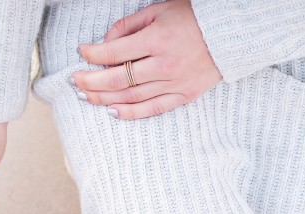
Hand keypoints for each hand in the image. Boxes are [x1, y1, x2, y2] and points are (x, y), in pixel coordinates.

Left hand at [72, 0, 221, 119]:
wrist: (230, 34)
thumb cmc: (192, 18)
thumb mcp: (158, 10)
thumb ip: (129, 25)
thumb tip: (106, 43)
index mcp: (157, 39)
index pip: (114, 52)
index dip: (93, 54)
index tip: (81, 52)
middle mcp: (164, 64)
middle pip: (118, 79)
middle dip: (91, 81)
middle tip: (74, 81)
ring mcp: (174, 82)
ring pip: (131, 96)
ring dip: (104, 98)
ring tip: (86, 97)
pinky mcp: (184, 95)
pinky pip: (153, 108)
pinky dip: (131, 112)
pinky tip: (112, 111)